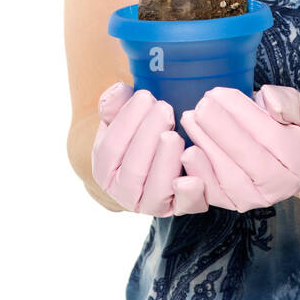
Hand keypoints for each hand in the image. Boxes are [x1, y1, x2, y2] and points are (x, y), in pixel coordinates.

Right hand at [92, 82, 208, 215]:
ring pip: (156, 190)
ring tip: (174, 135)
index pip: (110, 148)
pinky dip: (189, 194)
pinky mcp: (179, 208)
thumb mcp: (119, 119)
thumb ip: (114, 104)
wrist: (154, 161)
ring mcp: (152, 204)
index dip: (126, 122)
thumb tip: (118, 91)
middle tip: (165, 109)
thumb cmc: (137, 134)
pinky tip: (195, 177)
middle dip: (148, 136)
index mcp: (104, 169)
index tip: (145, 96)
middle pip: (133, 169)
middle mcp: (124, 192)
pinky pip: (184, 206)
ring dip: (166, 161)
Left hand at [178, 85, 299, 212]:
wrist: (290, 164)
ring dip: (206, 147)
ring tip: (190, 120)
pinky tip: (187, 151)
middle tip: (201, 107)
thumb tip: (270, 105)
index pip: (270, 134)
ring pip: (229, 177)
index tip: (218, 93)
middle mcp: (281, 183)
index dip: (241, 113)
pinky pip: (214, 193)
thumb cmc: (289, 128)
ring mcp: (258, 198)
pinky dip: (199, 173)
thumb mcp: (298, 108)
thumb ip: (286, 102)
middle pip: (249, 158)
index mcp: (299, 156)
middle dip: (221, 130)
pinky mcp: (236, 204)